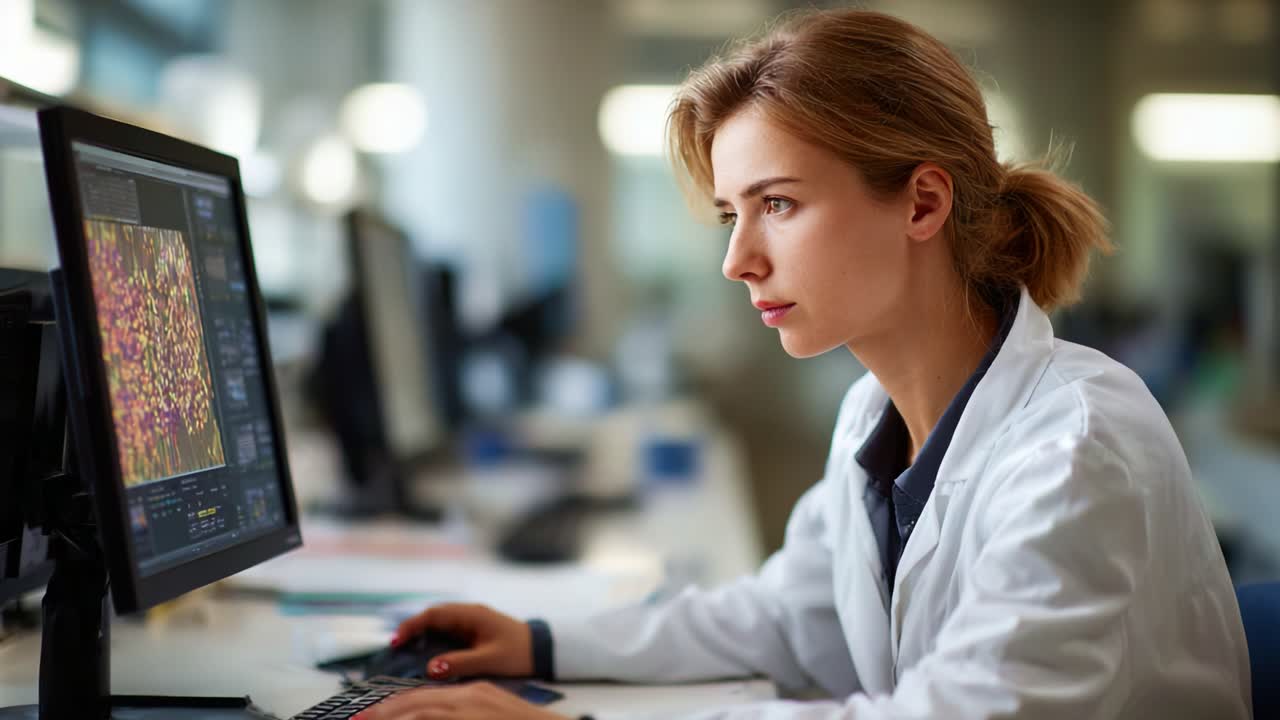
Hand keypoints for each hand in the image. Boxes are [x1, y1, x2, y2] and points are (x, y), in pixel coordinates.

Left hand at [352, 682, 568, 719]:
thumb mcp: (492, 716)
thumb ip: (465, 715)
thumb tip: (431, 717)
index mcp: (474, 693)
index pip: (425, 696)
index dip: (395, 706)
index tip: (373, 716)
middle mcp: (471, 696)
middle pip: (415, 701)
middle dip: (383, 713)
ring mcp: (473, 710)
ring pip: (420, 712)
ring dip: (391, 719)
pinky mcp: (475, 718)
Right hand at [394, 603, 533, 679]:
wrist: (543, 649)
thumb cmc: (519, 653)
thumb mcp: (490, 660)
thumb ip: (460, 663)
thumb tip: (430, 669)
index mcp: (471, 615)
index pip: (434, 615)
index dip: (412, 626)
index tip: (396, 641)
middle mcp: (468, 613)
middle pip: (433, 616)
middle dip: (412, 629)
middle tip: (394, 648)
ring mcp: (471, 620)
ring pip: (439, 622)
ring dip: (422, 633)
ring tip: (404, 651)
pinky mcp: (474, 630)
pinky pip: (448, 630)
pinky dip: (433, 638)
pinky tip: (426, 653)